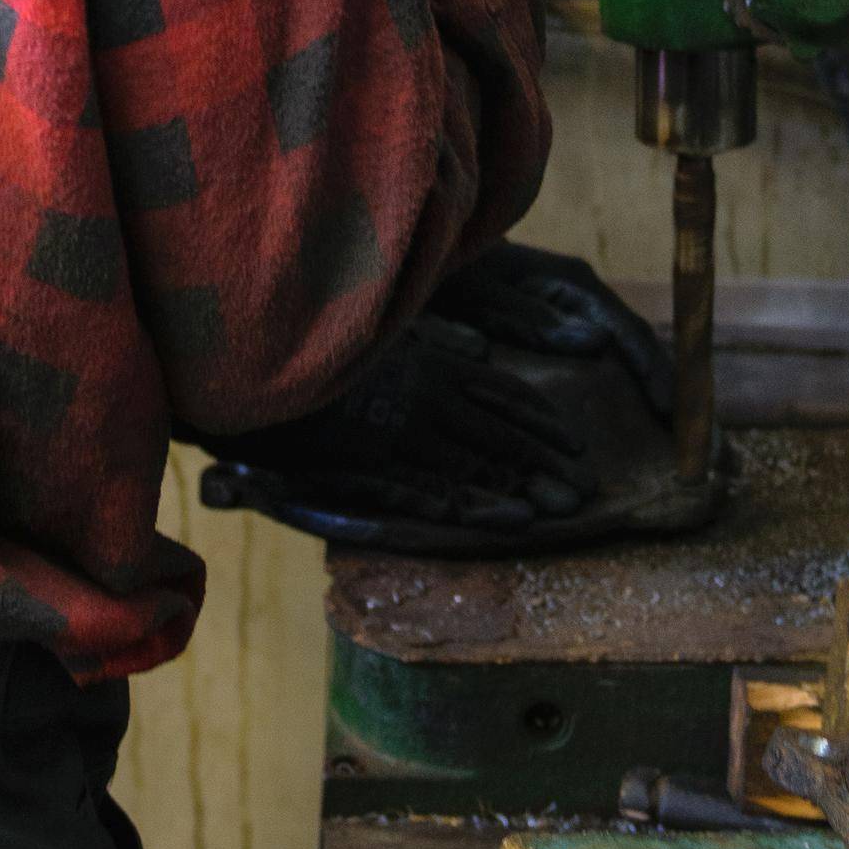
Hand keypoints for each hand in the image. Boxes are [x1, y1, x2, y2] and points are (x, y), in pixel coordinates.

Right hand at [199, 314, 597, 533]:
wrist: (262, 353)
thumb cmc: (327, 341)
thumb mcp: (392, 329)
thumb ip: (436, 339)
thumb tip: (481, 345)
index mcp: (433, 360)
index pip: (502, 392)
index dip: (541, 419)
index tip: (575, 442)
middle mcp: (426, 393)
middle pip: (500, 432)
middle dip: (547, 462)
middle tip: (587, 492)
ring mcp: (400, 425)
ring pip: (473, 463)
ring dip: (520, 488)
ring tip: (559, 512)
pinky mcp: (371, 456)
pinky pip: (426, 486)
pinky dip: (467, 503)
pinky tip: (500, 518)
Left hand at [432, 241, 672, 417]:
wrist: (432, 250)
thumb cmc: (455, 273)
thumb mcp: (487, 297)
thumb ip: (536, 318)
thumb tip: (599, 343)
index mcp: (577, 285)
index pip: (634, 334)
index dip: (658, 374)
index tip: (673, 415)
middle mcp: (586, 295)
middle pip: (640, 343)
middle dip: (668, 385)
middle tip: (691, 436)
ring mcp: (576, 308)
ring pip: (627, 350)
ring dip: (651, 386)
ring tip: (672, 432)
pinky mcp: (563, 322)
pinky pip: (605, 355)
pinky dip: (625, 382)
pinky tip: (630, 413)